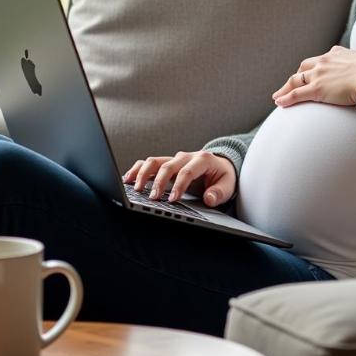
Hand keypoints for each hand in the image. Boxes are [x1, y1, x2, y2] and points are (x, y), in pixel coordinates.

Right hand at [122, 150, 236, 206]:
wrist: (220, 167)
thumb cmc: (223, 177)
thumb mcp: (227, 185)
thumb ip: (219, 193)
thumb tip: (209, 198)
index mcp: (203, 159)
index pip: (188, 171)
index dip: (179, 185)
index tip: (172, 199)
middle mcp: (187, 156)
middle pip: (169, 165)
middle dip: (159, 181)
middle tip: (153, 198)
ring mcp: (175, 159)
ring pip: (155, 161)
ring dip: (144, 174)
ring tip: (136, 188)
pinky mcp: (167, 163)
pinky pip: (149, 163)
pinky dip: (138, 169)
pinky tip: (128, 179)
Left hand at [272, 45, 355, 107]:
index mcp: (337, 54)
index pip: (320, 60)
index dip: (312, 68)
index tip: (310, 73)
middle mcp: (324, 62)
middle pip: (304, 68)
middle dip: (296, 76)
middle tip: (291, 84)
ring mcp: (319, 75)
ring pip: (296, 81)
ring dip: (285, 89)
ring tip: (278, 96)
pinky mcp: (316, 90)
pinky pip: (296, 94)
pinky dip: (286, 98)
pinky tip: (279, 102)